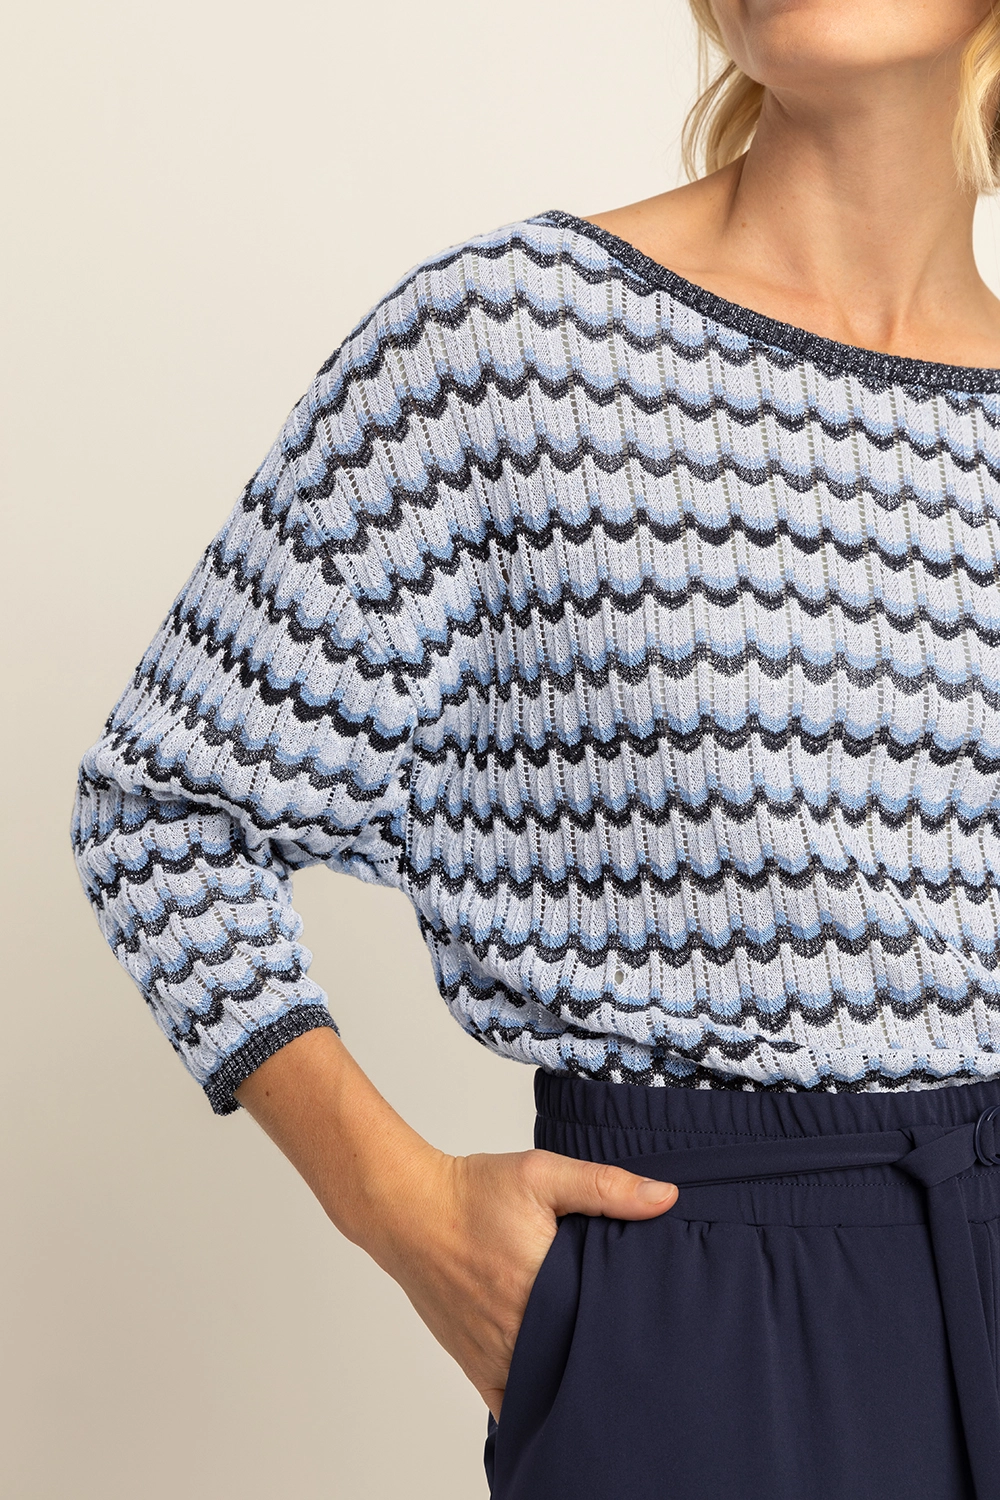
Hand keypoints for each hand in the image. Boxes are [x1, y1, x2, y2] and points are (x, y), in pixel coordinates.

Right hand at [366, 1146, 677, 1419]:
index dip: (633, 1320)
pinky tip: (559, 1377)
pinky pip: (516, 1401)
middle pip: (581, 1358)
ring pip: (551, 1385)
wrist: (408, 1210)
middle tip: (629, 1329)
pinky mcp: (477, 1365)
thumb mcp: (541, 1174)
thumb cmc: (472, 1192)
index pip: (607, 1323)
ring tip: (598, 1350)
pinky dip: (539, 1395)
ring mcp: (495, 1355)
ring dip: (574, 1372)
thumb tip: (666, 1198)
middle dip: (607, 1348)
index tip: (651, 1309)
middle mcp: (518, 1331)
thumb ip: (605, 1186)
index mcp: (541, 1288)